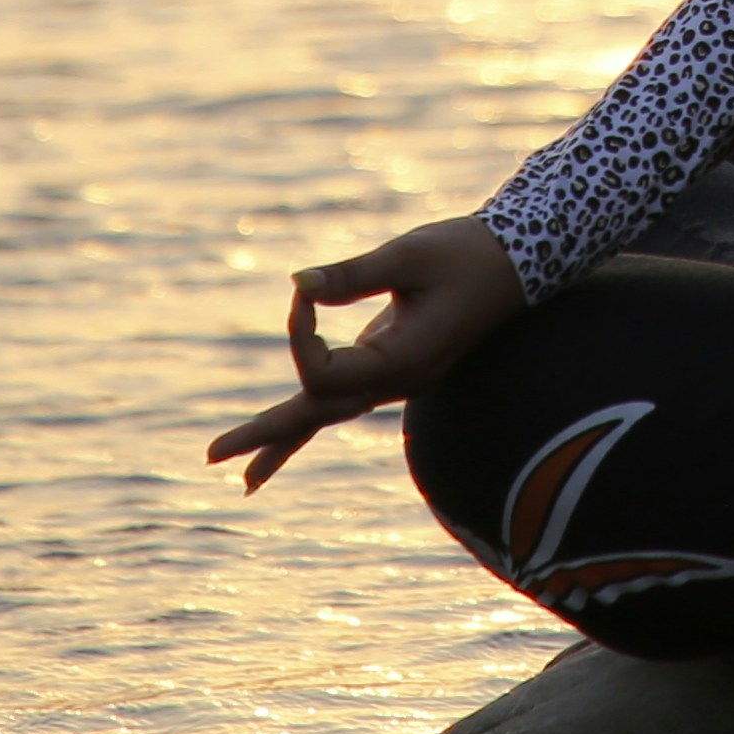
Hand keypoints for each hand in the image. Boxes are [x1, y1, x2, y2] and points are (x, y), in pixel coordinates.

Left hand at [204, 213, 522, 491]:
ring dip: (284, 439)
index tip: (303, 290)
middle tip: (212, 457)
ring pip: (329, 414)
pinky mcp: (393, 364)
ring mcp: (395, 378)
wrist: (521, 263)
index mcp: (402, 363)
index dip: (299, 333)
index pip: (325, 371)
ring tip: (243, 479)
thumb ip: (353, 274)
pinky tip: (290, 437)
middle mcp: (396, 382)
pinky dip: (311, 418)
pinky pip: (342, 397)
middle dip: (266, 435)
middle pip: (319, 416)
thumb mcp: (409, 255)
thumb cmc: (468, 254)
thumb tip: (299, 284)